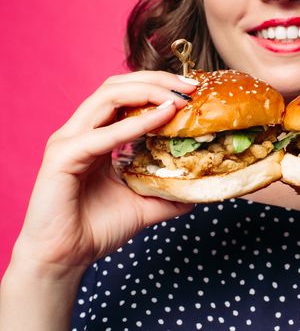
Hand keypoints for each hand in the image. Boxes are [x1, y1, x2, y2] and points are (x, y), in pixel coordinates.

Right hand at [10, 71, 196, 275]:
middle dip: (157, 80)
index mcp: (97, 135)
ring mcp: (69, 140)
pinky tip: (164, 116)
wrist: (66, 257)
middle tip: (190, 86)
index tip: (192, 92)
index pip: (126, 96)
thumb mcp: (144, 203)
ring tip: (180, 97)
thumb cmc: (98, 228)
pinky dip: (136, 123)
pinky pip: (104, 134)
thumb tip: (199, 187)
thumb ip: (169, 190)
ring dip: (148, 91)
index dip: (159, 87)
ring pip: (108, 96)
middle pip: (118, 86)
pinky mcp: (63, 157)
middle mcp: (81, 131)